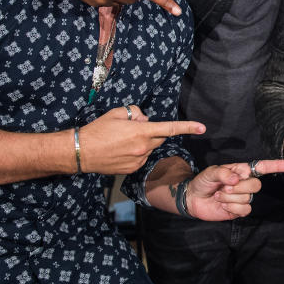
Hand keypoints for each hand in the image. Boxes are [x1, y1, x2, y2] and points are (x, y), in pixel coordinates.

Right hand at [78, 106, 204, 173]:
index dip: (188, 127)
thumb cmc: (97, 130)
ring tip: (121, 141)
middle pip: (159, 138)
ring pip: (149, 148)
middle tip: (132, 129)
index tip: (202, 128)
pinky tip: (120, 152)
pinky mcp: (133, 169)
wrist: (81, 152)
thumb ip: (135, 113)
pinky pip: (142, 159)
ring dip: (142, 143)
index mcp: (141, 132)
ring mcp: (138, 160)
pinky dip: (136, 153)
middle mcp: (143, 147)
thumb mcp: (116, 113)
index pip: (170, 128)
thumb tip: (145, 119)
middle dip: (151, 132)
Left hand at [185, 159, 283, 220]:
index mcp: (242, 171)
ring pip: (247, 198)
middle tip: (224, 187)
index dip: (277, 166)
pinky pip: (243, 210)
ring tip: (218, 195)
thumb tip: (238, 178)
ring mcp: (244, 197)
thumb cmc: (204, 181)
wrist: (193, 198)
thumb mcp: (211, 172)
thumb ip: (224, 172)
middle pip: (256, 185)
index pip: (263, 167)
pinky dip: (231, 207)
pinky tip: (222, 205)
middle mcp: (246, 183)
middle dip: (239, 187)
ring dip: (229, 198)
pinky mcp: (239, 210)